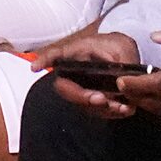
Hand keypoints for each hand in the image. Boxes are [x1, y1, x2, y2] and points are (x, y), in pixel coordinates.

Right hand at [26, 27, 145, 119]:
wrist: (123, 57)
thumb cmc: (116, 48)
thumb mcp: (121, 47)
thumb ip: (121, 63)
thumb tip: (120, 82)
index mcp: (75, 54)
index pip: (55, 55)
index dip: (44, 61)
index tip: (35, 67)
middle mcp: (72, 73)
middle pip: (65, 87)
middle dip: (81, 97)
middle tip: (100, 99)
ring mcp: (80, 88)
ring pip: (80, 103)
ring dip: (100, 109)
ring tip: (122, 107)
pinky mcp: (91, 100)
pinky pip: (95, 110)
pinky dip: (110, 112)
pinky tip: (125, 109)